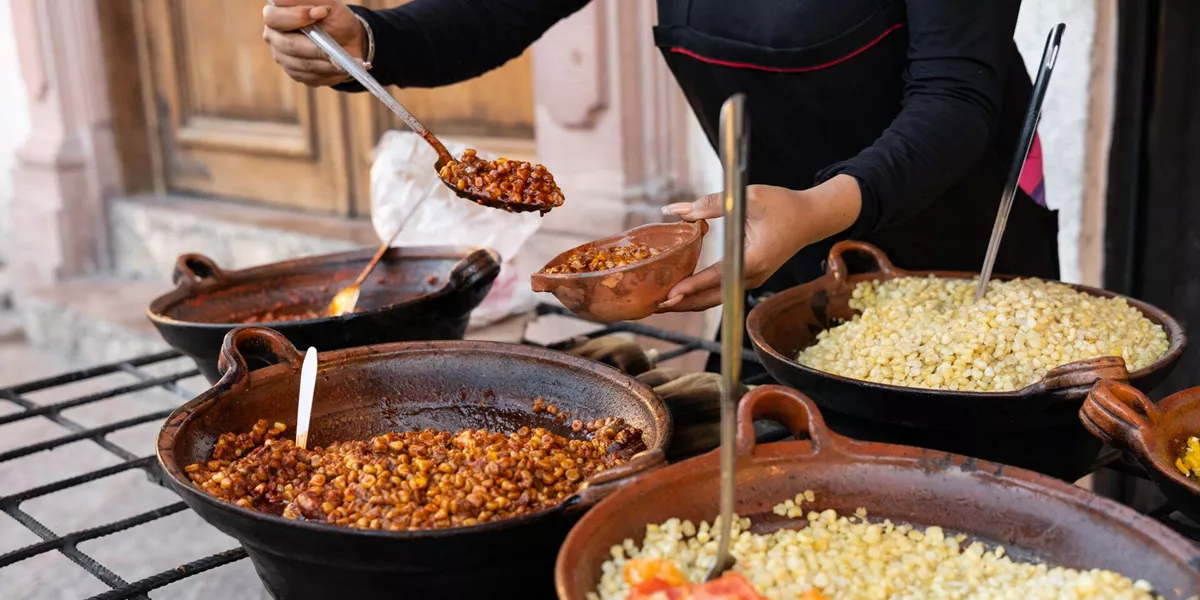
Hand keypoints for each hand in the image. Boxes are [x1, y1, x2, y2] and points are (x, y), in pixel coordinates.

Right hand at [263, 0, 364, 86]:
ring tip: (343, 60)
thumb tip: (314, 10)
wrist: (348, 41)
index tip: (320, 13)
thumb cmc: (335, 18)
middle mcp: (274, 37)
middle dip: (315, 47)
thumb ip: (313, 2)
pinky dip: (329, 72)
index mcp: (275, 15)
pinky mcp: (296, 74)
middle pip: (289, 45)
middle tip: (334, 48)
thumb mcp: (328, 3)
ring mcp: (283, 57)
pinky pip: (311, 76)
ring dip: (326, 62)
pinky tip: (340, 67)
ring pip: (303, 64)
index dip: (296, 16)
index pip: (273, 17)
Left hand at [657, 175, 861, 311]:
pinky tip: (682, 292)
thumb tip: (675, 210)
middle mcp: (753, 275)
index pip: (716, 278)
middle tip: (654, 305)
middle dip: (683, 304)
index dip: (692, 287)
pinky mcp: (751, 276)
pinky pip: (722, 291)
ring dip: (690, 302)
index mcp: (754, 259)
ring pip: (717, 299)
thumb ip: (711, 204)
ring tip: (662, 303)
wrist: (812, 218)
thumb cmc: (783, 204)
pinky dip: (701, 295)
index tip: (670, 294)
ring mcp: (753, 279)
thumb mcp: (748, 197)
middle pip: (713, 298)